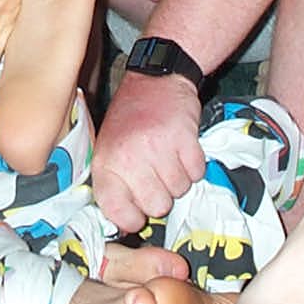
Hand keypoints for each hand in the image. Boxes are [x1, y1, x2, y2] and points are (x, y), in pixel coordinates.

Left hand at [89, 72, 204, 232]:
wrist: (156, 79)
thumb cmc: (130, 118)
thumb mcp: (109, 149)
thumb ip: (114, 184)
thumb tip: (124, 224)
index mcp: (106, 164)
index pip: (118, 213)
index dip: (132, 218)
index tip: (137, 210)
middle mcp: (129, 158)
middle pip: (157, 207)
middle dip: (161, 195)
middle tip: (156, 173)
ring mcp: (157, 148)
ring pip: (180, 191)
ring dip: (178, 178)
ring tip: (168, 156)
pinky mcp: (183, 138)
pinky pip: (196, 173)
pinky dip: (194, 165)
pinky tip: (181, 148)